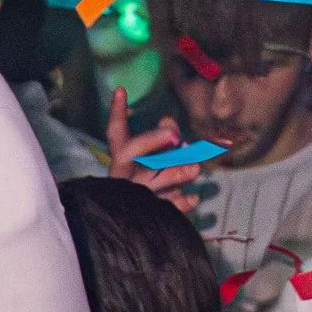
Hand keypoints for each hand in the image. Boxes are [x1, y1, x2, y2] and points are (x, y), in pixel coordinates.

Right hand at [104, 82, 202, 211]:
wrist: (136, 220)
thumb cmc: (149, 178)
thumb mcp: (154, 156)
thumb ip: (164, 136)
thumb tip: (171, 123)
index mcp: (121, 158)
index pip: (116, 132)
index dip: (117, 112)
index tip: (121, 91)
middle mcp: (125, 174)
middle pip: (133, 152)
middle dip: (152, 141)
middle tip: (173, 134)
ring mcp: (137, 193)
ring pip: (153, 180)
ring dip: (176, 172)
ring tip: (195, 167)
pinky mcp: (151, 212)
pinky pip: (167, 206)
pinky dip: (183, 202)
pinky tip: (195, 197)